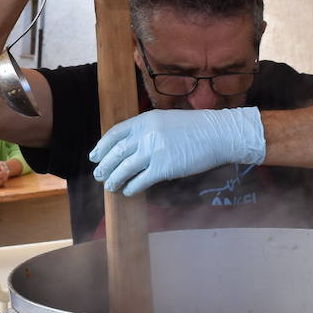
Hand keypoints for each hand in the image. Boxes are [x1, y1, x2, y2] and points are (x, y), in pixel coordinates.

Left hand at [89, 108, 265, 195]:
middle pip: (116, 153)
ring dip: (114, 179)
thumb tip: (129, 148)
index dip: (101, 147)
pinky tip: (128, 191)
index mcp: (145, 120)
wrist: (218, 134)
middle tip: (99, 175)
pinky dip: (131, 187)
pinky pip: (140, 181)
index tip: (94, 156)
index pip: (114, 134)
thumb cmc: (195, 129)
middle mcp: (146, 134)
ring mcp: (154, 151)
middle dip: (105, 166)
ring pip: (124, 168)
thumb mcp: (166, 121)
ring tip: (110, 186)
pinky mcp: (164, 167)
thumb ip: (147, 131)